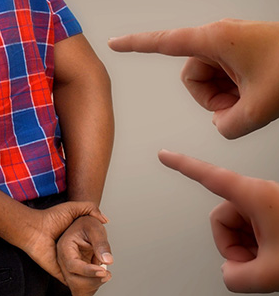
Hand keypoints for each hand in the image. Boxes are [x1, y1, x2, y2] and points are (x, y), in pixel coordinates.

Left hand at [21, 202, 107, 283]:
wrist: (35, 230)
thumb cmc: (51, 218)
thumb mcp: (73, 207)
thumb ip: (90, 208)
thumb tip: (105, 220)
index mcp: (78, 240)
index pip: (96, 250)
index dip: (104, 252)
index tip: (110, 254)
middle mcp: (74, 252)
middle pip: (93, 263)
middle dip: (102, 266)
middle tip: (109, 265)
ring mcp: (68, 264)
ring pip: (87, 275)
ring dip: (97, 276)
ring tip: (105, 274)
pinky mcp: (62, 273)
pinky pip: (76, 283)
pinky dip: (86, 284)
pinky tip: (94, 280)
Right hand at [57, 216, 112, 295]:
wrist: (86, 227)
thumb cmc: (87, 224)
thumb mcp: (95, 228)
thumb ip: (101, 243)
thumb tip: (107, 260)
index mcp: (64, 246)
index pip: (72, 265)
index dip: (88, 270)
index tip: (102, 271)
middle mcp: (63, 259)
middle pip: (73, 279)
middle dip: (92, 280)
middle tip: (107, 273)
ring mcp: (67, 267)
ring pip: (77, 286)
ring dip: (93, 283)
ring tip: (105, 272)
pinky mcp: (74, 273)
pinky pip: (80, 287)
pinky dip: (92, 284)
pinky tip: (100, 275)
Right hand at [109, 19, 278, 138]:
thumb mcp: (261, 107)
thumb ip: (229, 125)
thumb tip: (221, 124)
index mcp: (214, 39)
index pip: (164, 43)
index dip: (135, 45)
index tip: (113, 43)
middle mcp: (218, 38)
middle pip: (191, 76)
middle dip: (210, 98)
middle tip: (239, 107)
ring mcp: (230, 46)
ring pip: (207, 81)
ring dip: (225, 98)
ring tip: (252, 101)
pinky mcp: (241, 54)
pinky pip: (224, 79)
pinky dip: (236, 94)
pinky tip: (255, 96)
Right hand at [159, 149, 278, 292]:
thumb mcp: (274, 271)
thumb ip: (239, 278)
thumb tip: (230, 275)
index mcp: (253, 195)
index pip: (207, 175)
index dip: (182, 164)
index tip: (164, 154)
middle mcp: (259, 195)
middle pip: (222, 216)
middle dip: (232, 245)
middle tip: (251, 265)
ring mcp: (268, 205)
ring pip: (237, 226)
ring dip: (247, 250)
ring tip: (268, 264)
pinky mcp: (276, 215)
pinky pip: (252, 230)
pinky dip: (257, 249)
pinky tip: (272, 260)